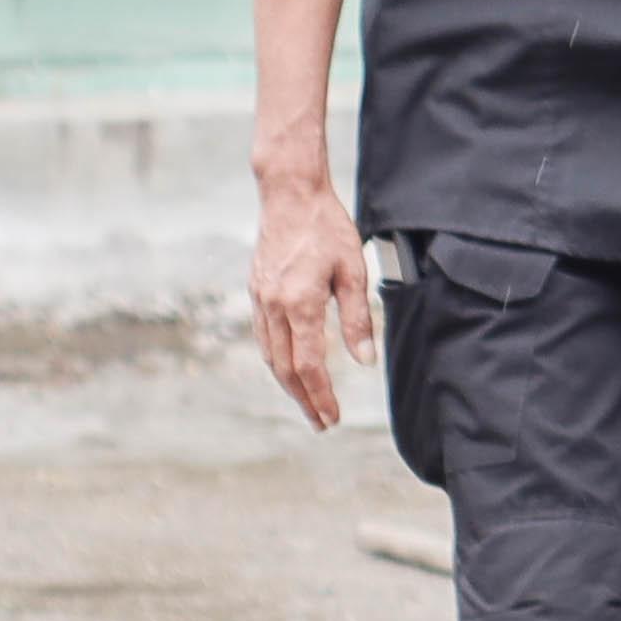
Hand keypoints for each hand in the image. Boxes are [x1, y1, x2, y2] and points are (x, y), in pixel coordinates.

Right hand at [249, 180, 373, 431]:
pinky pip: (264, 338)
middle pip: (285, 368)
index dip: (320, 395)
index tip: (332, 417)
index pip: (308, 365)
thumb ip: (358, 318)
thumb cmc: (327, 229)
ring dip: (288, 384)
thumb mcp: (353, 271)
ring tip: (308, 402)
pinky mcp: (255, 293)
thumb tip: (364, 360)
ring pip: (270, 356)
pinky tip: (289, 367)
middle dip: (303, 399)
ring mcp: (259, 301)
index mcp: (299, 304)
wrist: (290, 197)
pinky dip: (276, 359)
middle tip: (321, 422)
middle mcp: (273, 308)